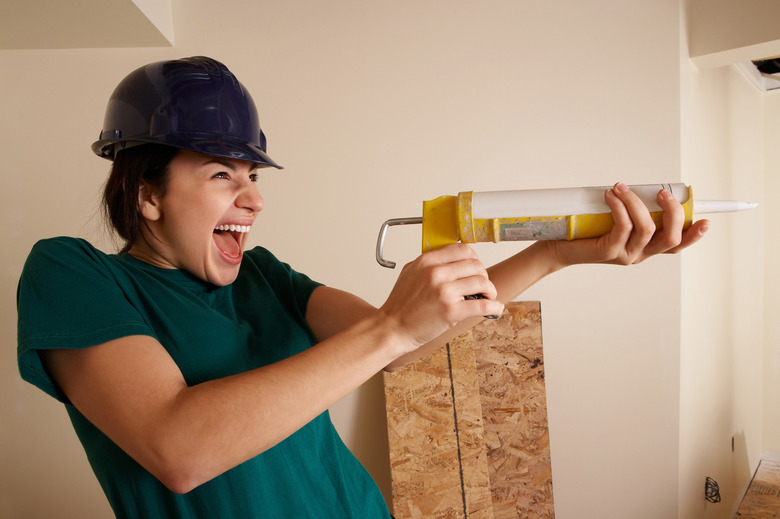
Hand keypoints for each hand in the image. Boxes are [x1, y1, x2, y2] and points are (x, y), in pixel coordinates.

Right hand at [378, 243, 502, 347]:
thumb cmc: (399, 305)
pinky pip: (482, 305)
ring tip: (489, 296)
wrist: (391, 328)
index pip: (461, 249)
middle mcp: (436, 273)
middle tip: (483, 285)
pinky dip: (494, 306)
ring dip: (490, 290)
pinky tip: (495, 308)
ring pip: (482, 282)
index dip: (474, 258)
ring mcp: (444, 292)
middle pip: (475, 265)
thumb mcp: (409, 273)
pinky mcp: (451, 311)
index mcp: (426, 262)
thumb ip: (429, 263)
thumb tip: (450, 259)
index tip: (476, 267)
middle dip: (484, 275)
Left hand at [545, 182, 709, 266]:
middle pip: (671, 237)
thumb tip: (642, 186)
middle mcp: (640, 254)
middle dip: (673, 212)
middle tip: (661, 192)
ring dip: (637, 202)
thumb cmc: (586, 228)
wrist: (557, 246)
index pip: (677, 244)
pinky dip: (620, 207)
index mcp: (646, 247)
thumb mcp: (615, 216)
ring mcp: (626, 255)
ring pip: (648, 228)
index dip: (694, 235)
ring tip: (621, 187)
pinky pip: (624, 227)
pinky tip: (611, 195)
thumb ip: (633, 208)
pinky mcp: (609, 252)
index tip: (706, 221)